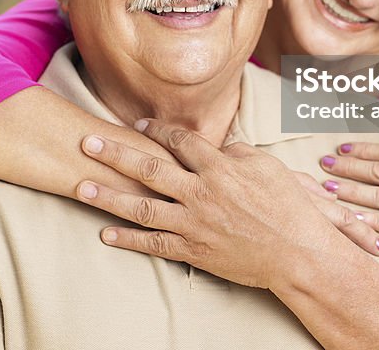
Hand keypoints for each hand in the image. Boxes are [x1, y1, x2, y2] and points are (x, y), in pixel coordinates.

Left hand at [74, 119, 378, 289]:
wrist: (297, 253)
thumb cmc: (288, 207)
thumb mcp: (267, 166)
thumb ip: (237, 152)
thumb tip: (219, 146)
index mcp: (220, 167)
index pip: (180, 141)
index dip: (157, 131)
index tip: (138, 125)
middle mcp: (201, 192)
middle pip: (149, 168)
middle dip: (114, 154)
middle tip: (86, 143)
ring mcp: (194, 223)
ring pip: (142, 207)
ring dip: (109, 197)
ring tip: (81, 188)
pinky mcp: (194, 250)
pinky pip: (154, 244)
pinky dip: (128, 240)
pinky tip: (105, 234)